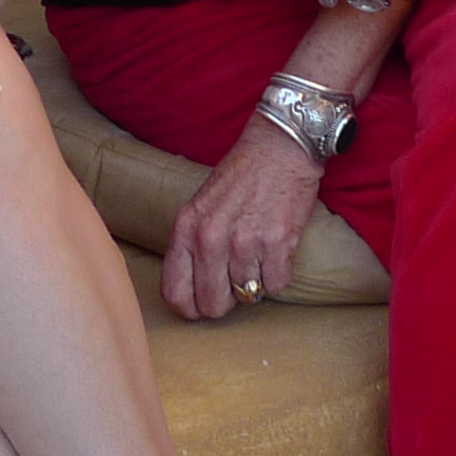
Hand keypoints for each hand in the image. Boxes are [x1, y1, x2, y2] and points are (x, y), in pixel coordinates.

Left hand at [160, 117, 323, 320]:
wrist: (279, 147)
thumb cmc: (240, 175)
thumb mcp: (200, 205)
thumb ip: (192, 245)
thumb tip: (192, 291)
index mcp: (186, 228)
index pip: (175, 293)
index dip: (190, 308)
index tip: (201, 305)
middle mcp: (211, 237)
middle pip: (212, 304)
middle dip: (226, 301)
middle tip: (236, 281)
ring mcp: (245, 242)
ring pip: (248, 295)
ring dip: (256, 280)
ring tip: (259, 250)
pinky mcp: (278, 243)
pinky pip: (277, 284)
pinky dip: (280, 273)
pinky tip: (277, 248)